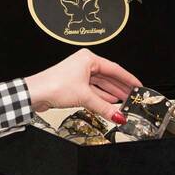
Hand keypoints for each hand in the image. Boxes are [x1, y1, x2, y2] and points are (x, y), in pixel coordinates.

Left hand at [24, 49, 141, 118]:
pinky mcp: (73, 85)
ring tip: (123, 102)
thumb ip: (104, 108)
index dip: (128, 78)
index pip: (114, 68)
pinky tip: (108, 104)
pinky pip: (92, 90)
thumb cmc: (54, 85)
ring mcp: (78, 74)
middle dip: (120, 88)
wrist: (35, 93)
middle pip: (108, 77)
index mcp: (88, 58)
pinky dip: (100, 97)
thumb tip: (118, 115)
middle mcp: (84, 64)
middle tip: (133, 97)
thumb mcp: (85, 96)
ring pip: (100, 84)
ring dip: (111, 94)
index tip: (138, 85)